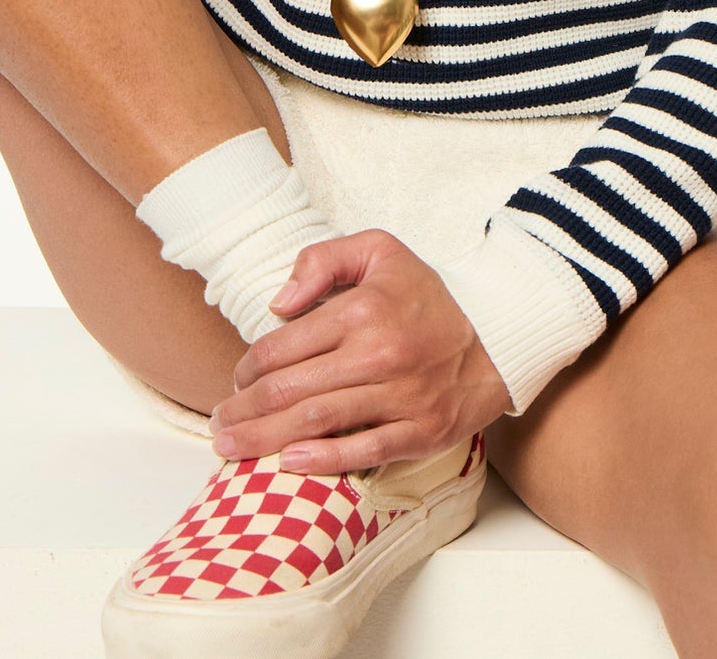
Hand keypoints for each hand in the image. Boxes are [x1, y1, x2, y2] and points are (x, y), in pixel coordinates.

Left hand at [207, 229, 512, 474]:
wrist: (497, 334)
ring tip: (234, 449)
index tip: (236, 378)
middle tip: (219, 425)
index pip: (283, 346)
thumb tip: (279, 303)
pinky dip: (323, 462)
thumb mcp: (380, 251)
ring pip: (317, 424)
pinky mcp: (420, 432)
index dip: (248, 367)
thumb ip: (324, 261)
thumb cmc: (427, 295)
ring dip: (266, 440)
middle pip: (290, 391)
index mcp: (362, 311)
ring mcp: (400, 398)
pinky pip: (363, 452)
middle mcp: (378, 355)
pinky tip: (289, 464)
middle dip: (244, 412)